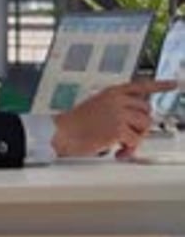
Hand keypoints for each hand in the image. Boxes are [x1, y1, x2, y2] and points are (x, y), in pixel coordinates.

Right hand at [51, 79, 177, 158]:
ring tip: (123, 144)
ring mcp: (118, 113)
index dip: (160, 85)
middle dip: (141, 126)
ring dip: (137, 138)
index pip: (141, 85)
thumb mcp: (98, 106)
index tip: (173, 84)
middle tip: (129, 137)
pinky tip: (118, 152)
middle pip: (147, 111)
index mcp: (113, 92)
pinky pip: (136, 141)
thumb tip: (138, 121)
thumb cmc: (77, 123)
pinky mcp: (118, 129)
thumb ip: (117, 108)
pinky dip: (129, 150)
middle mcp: (117, 100)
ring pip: (145, 126)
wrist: (62, 132)